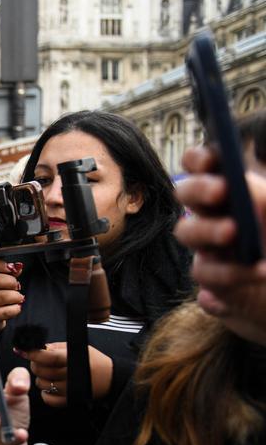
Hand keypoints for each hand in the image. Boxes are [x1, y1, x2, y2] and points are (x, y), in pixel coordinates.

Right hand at [0, 259, 24, 338]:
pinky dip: (15, 308)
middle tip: (15, 285)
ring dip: (15, 295)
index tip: (10, 268)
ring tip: (17, 297)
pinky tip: (15, 307)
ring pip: (2, 296)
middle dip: (11, 281)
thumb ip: (2, 273)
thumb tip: (17, 268)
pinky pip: (7, 311)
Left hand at [19, 342, 112, 406]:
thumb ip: (56, 347)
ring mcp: (69, 389)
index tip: (20, 349)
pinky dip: (45, 393)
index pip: (47, 357)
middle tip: (39, 361)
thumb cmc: (92, 360)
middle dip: (35, 364)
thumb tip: (38, 348)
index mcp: (72, 359)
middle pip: (41, 370)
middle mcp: (70, 375)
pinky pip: (48, 399)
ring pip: (41, 384)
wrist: (110, 378)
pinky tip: (50, 386)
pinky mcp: (69, 400)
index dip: (32, 353)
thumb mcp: (76, 347)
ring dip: (41, 378)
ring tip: (49, 374)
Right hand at [176, 146, 265, 343]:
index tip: (211, 158)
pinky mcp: (212, 286)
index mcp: (232, 195)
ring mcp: (209, 252)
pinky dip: (230, 274)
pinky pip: (206, 278)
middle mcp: (213, 218)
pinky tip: (257, 272)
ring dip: (208, 230)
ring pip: (186, 234)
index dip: (199, 159)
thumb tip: (247, 188)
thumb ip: (264, 199)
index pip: (201, 167)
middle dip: (197, 189)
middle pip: (185, 194)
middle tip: (221, 191)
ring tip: (235, 232)